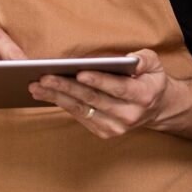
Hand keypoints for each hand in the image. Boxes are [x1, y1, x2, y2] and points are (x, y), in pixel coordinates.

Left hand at [29, 49, 184, 138]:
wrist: (156, 108)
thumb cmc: (149, 80)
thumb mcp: (154, 65)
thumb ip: (144, 59)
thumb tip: (131, 60)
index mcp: (142, 96)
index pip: (117, 88)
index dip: (98, 81)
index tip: (79, 72)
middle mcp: (129, 115)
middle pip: (92, 99)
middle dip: (66, 87)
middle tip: (44, 77)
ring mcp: (115, 126)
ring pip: (81, 109)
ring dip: (56, 97)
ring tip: (35, 86)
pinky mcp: (104, 132)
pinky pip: (78, 116)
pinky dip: (61, 104)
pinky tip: (44, 94)